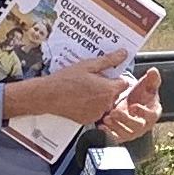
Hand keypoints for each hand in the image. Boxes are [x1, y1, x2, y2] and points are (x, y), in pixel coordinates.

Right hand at [4, 49, 128, 124]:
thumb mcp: (88, 65)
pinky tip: (79, 98)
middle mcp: (106, 104)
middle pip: (114, 94)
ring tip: (83, 89)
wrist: (48, 96)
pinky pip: (95, 111)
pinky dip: (91, 106)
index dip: (116, 77)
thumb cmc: (66, 80)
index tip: (107, 74)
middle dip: (107, 87)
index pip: (124, 83)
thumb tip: (123, 54)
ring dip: (99, 97)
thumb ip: (108, 61)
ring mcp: (97, 114)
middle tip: (91, 80)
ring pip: (105, 103)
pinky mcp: (88, 120)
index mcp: (108, 90)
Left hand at [98, 67, 161, 142]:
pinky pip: (116, 137)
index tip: (134, 106)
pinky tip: (101, 126)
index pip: (151, 116)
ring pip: (126, 133)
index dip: (143, 112)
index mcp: (152, 112)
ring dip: (115, 126)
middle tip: (114, 112)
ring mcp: (133, 131)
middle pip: (137, 126)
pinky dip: (108, 133)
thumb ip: (151, 79)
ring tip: (106, 118)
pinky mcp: (122, 134)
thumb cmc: (141, 96)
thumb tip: (154, 71)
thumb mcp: (146, 86)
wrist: (132, 104)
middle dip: (125, 120)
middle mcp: (144, 124)